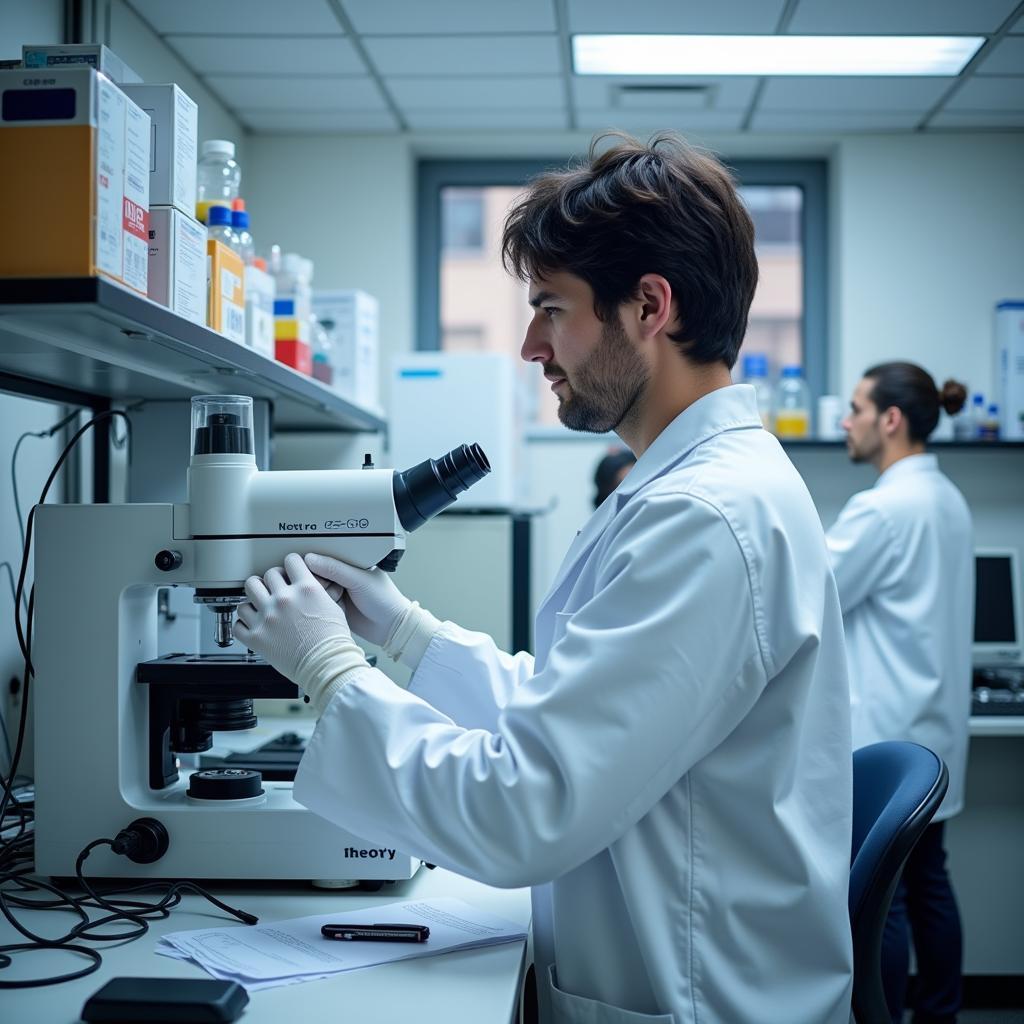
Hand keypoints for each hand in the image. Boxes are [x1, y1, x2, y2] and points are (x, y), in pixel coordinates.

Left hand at [234, 553, 355, 680]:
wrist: (327, 665)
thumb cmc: (333, 642)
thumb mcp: (333, 607)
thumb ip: (316, 592)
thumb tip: (308, 586)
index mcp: (305, 589)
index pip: (290, 561)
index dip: (290, 565)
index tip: (289, 571)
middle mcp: (284, 600)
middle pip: (266, 575)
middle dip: (271, 581)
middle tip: (274, 589)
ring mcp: (267, 618)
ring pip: (247, 594)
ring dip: (253, 599)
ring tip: (260, 606)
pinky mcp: (256, 638)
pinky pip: (238, 623)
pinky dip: (244, 624)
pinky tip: (254, 625)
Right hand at [303, 553, 410, 646]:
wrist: (390, 627)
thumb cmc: (384, 599)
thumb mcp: (359, 580)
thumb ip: (335, 569)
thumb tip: (309, 559)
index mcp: (350, 563)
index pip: (325, 555)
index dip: (314, 560)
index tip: (307, 566)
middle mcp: (341, 575)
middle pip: (316, 572)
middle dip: (315, 579)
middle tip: (322, 586)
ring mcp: (336, 591)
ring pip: (315, 588)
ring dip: (316, 593)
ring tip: (329, 598)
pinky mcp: (333, 606)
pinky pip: (317, 603)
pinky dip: (317, 604)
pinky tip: (322, 607)